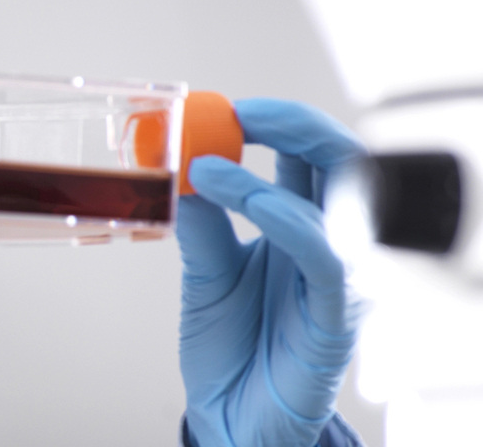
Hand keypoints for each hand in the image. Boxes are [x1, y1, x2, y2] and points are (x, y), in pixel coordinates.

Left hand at [178, 98, 366, 446]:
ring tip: (208, 166)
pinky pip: (327, 258)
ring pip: (337, 204)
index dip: (278, 122)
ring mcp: (338, 278)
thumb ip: (202, 225)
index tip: (228, 106)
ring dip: (272, 173)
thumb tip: (181, 169)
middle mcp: (329, 245)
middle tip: (240, 113)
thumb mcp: (205, 274)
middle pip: (340, 164)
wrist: (231, 415)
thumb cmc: (230, 347)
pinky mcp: (337, 315)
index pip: (308, 156)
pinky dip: (290, 221)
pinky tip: (254, 204)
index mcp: (300, 227)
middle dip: (295, 127)